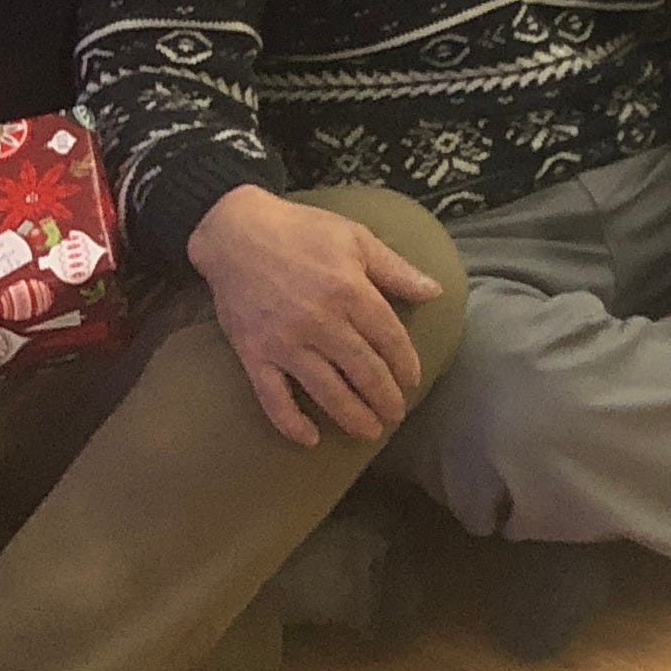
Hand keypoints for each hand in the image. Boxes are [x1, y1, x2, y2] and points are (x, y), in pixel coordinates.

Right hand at [188, 184, 447, 445]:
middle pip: (363, 370)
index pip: (389, 338)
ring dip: (351, 416)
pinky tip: (309, 439)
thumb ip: (396, 269)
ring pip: (326, 390)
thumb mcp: (356, 237)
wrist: (235, 232)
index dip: (405, 364)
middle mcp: (321, 321)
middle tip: (395, 415)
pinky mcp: (254, 354)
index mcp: (350, 290)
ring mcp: (285, 341)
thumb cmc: (302, 230)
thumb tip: (435, 291)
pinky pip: (273, 397)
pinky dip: (290, 422)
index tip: (413, 382)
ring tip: (369, 432)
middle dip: (384, 397)